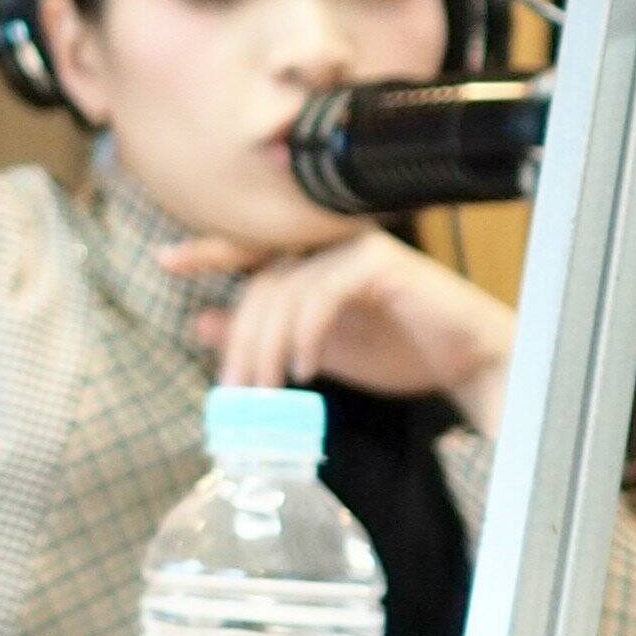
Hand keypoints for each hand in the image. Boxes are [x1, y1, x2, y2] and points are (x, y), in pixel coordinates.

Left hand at [163, 226, 515, 434]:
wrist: (470, 362)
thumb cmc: (398, 350)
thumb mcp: (317, 349)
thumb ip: (266, 334)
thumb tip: (202, 320)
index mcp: (310, 260)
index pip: (249, 252)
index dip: (208, 252)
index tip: (165, 261)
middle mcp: (327, 245)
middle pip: (259, 284)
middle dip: (242, 340)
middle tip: (234, 390)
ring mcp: (353, 248)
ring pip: (284, 289)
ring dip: (269, 345)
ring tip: (268, 389)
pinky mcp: (379, 263)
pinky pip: (323, 292)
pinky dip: (307, 333)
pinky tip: (306, 371)